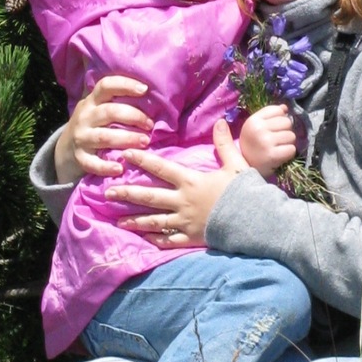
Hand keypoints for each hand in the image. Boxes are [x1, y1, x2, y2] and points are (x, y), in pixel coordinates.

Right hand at [54, 74, 153, 181]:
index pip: (106, 86)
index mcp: (92, 101)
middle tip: (150, 125)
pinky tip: (121, 168)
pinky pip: (93, 163)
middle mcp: (85, 117)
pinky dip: (106, 167)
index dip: (125, 85)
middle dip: (133, 116)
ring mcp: (81, 137)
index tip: (145, 89)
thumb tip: (152, 96)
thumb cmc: (95, 124)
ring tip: (144, 142)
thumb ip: (118, 102)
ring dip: (126, 139)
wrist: (66, 148)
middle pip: (109, 112)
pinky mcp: (80, 157)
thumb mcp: (99, 108)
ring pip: (103, 136)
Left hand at [108, 120, 250, 246]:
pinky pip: (168, 240)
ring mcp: (184, 222)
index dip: (142, 160)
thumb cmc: (245, 192)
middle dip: (127, 193)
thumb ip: (224, 144)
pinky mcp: (190, 238)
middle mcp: (182, 201)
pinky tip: (144, 239)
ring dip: (134, 220)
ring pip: (153, 221)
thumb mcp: (236, 164)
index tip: (124, 155)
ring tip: (118, 220)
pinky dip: (155, 239)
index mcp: (190, 181)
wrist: (254, 221)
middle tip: (108, 192)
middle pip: (149, 196)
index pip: (161, 168)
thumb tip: (220, 122)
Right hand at [238, 104, 298, 172]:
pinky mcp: (272, 155)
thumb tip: (285, 107)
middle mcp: (258, 129)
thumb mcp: (255, 127)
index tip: (273, 127)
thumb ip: (269, 115)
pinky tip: (280, 155)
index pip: (278, 110)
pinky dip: (289, 153)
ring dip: (288, 143)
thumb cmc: (253, 144)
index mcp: (253, 120)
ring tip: (278, 148)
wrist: (245, 167)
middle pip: (287, 122)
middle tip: (277, 140)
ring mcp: (265, 142)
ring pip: (291, 136)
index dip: (280, 118)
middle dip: (285, 131)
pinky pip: (291, 149)